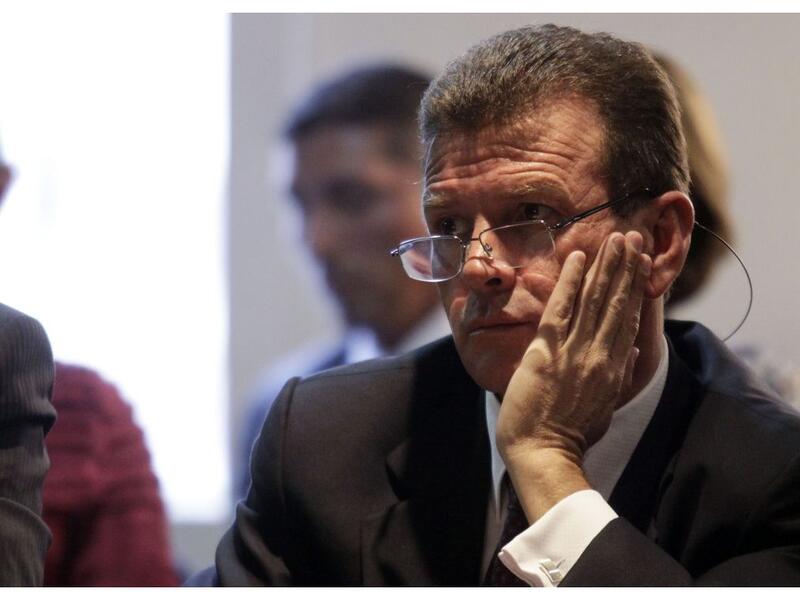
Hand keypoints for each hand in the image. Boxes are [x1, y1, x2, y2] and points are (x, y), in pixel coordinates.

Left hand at [496, 231, 650, 519]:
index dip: (636, 288)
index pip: (628, 318)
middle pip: (617, 302)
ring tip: (616, 237)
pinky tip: (578, 258)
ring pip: (596, 299)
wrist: (544, 454)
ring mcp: (576, 351)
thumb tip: (632, 356)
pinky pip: (562, 308)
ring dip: (607, 265)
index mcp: (615, 368)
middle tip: (633, 235)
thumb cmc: (571, 436)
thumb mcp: (605, 408)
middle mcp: (601, 355)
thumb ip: (618, 378)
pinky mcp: (549, 351)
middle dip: (626, 266)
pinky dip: (571, 281)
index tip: (642, 263)